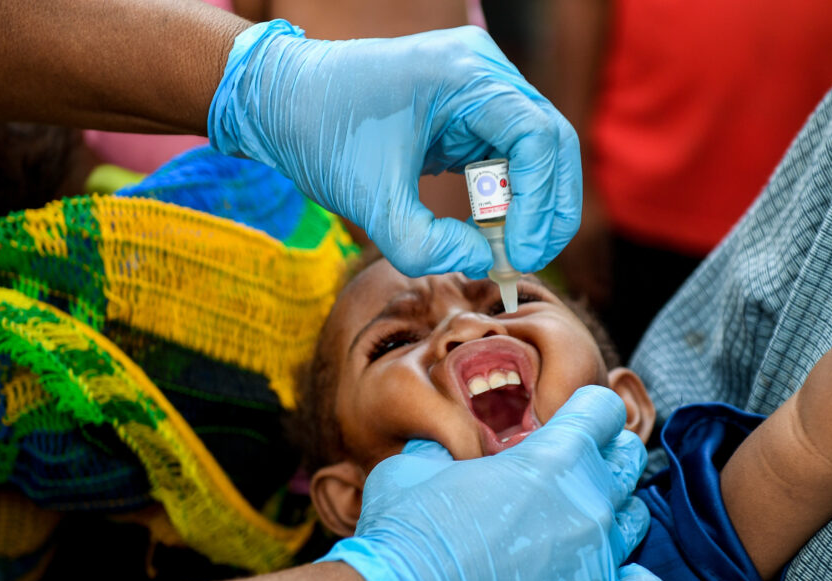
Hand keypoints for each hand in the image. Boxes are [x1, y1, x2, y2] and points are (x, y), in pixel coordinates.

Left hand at [209, 20, 580, 277]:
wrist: (279, 101)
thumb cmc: (319, 135)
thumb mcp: (370, 203)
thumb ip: (428, 245)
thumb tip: (485, 260)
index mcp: (462, 74)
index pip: (536, 136)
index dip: (540, 202)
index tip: (520, 255)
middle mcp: (482, 69)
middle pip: (552, 140)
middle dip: (548, 208)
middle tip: (529, 261)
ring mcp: (480, 86)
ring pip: (538, 150)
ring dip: (533, 205)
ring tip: (510, 253)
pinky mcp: (471, 109)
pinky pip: (510, 154)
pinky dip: (509, 196)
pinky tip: (493, 232)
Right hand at [320, 386, 666, 580]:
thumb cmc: (404, 536)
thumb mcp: (412, 467)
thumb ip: (442, 449)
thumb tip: (441, 446)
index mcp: (552, 457)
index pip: (602, 409)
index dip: (587, 411)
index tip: (571, 423)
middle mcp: (589, 503)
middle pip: (630, 461)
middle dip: (608, 457)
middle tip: (577, 471)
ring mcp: (600, 561)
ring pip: (637, 521)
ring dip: (615, 516)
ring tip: (582, 527)